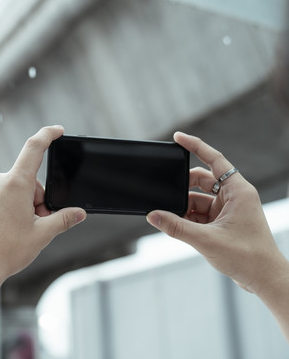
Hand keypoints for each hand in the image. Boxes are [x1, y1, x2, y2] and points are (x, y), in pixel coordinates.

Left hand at [0, 125, 86, 282]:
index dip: (48, 135)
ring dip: (27, 207)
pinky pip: (5, 198)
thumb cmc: (5, 250)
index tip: (58, 130)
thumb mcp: (41, 234)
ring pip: (19, 192)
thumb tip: (79, 213)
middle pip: (31, 182)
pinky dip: (14, 210)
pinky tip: (9, 232)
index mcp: (15, 183)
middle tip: (37, 226)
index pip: (34, 148)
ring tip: (21, 233)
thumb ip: (63, 219)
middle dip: (40, 201)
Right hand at [147, 132, 287, 294]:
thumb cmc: (248, 257)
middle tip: (165, 196)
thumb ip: (176, 227)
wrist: (263, 280)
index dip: (195, 146)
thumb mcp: (206, 240)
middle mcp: (234, 196)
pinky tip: (178, 228)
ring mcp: (228, 209)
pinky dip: (187, 219)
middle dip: (182, 189)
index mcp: (238, 191)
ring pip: (197, 199)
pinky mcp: (223, 222)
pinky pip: (199, 213)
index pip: (214, 159)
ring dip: (183, 209)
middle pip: (201, 180)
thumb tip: (153, 216)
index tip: (178, 138)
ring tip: (172, 220)